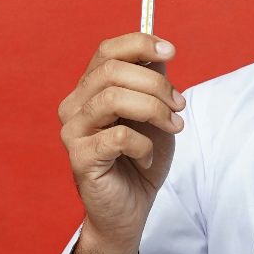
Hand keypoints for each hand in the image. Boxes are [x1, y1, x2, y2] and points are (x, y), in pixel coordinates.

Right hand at [56, 32, 185, 253]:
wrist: (131, 209)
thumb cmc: (140, 161)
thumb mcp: (155, 115)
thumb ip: (153, 83)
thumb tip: (160, 51)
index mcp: (90, 90)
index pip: (107, 51)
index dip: (139, 44)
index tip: (171, 51)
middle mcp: (74, 106)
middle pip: (112, 71)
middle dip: (155, 84)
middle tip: (179, 106)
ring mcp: (73, 132)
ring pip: (112, 99)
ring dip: (152, 109)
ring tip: (173, 127)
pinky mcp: (80, 158)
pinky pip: (117, 137)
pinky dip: (142, 144)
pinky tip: (147, 157)